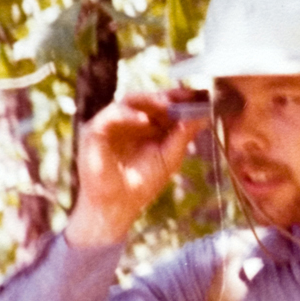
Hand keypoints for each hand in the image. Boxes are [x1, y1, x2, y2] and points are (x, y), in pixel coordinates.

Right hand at [65, 90, 207, 246]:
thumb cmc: (141, 184)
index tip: (202, 94)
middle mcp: (130, 120)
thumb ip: (183, 136)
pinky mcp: (95, 130)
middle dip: (169, 96)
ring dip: (150, 100)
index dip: (182, 97)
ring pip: (130, 100)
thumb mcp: (169, 158)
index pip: (165, 104)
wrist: (116, 206)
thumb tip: (205, 115)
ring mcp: (112, 123)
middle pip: (149, 98)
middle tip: (187, 96)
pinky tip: (145, 121)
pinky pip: (111, 115)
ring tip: (168, 105)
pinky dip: (128, 115)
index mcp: (149, 125)